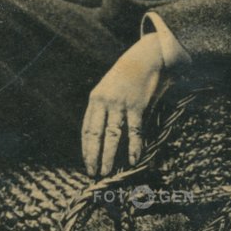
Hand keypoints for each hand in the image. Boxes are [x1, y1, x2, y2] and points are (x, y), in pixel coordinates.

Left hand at [81, 33, 165, 177]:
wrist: (144, 57)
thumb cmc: (126, 75)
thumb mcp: (108, 87)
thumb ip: (104, 107)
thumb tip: (101, 132)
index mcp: (95, 98)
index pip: (87, 128)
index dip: (86, 147)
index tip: (87, 162)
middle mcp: (105, 102)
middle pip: (96, 134)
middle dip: (94, 155)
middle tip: (93, 173)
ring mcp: (120, 103)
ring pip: (112, 135)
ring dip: (109, 155)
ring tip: (107, 170)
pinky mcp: (136, 105)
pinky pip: (134, 130)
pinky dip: (134, 146)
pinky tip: (133, 158)